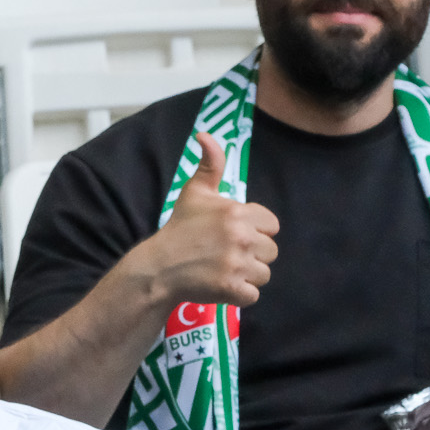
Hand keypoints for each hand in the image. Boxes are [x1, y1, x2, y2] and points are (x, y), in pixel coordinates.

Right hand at [132, 133, 280, 308]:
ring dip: (247, 276)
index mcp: (237, 213)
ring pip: (264, 274)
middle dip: (252, 255)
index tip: (232, 236)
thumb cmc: (178, 229)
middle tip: (225, 256)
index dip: (255, 231)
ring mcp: (237, 264)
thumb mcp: (194, 193)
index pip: (271, 225)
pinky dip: (239, 294)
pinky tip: (221, 286)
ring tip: (223, 271)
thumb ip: (210, 164)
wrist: (157, 268)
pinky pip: (253, 295)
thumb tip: (205, 134)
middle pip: (271, 251)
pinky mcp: (232, 288)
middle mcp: (241, 237)